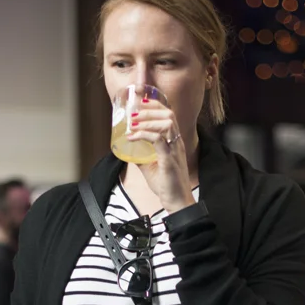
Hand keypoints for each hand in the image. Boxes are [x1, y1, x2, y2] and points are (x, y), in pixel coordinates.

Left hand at [125, 98, 194, 213]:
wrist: (177, 202)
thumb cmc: (167, 185)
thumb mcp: (149, 167)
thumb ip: (141, 156)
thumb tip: (127, 149)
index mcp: (174, 142)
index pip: (168, 115)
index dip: (155, 106)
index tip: (140, 102)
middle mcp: (177, 142)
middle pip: (168, 114)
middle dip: (150, 109)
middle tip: (134, 112)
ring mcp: (174, 150)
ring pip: (166, 123)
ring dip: (147, 120)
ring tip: (132, 122)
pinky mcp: (169, 159)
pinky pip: (158, 139)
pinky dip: (143, 135)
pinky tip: (132, 137)